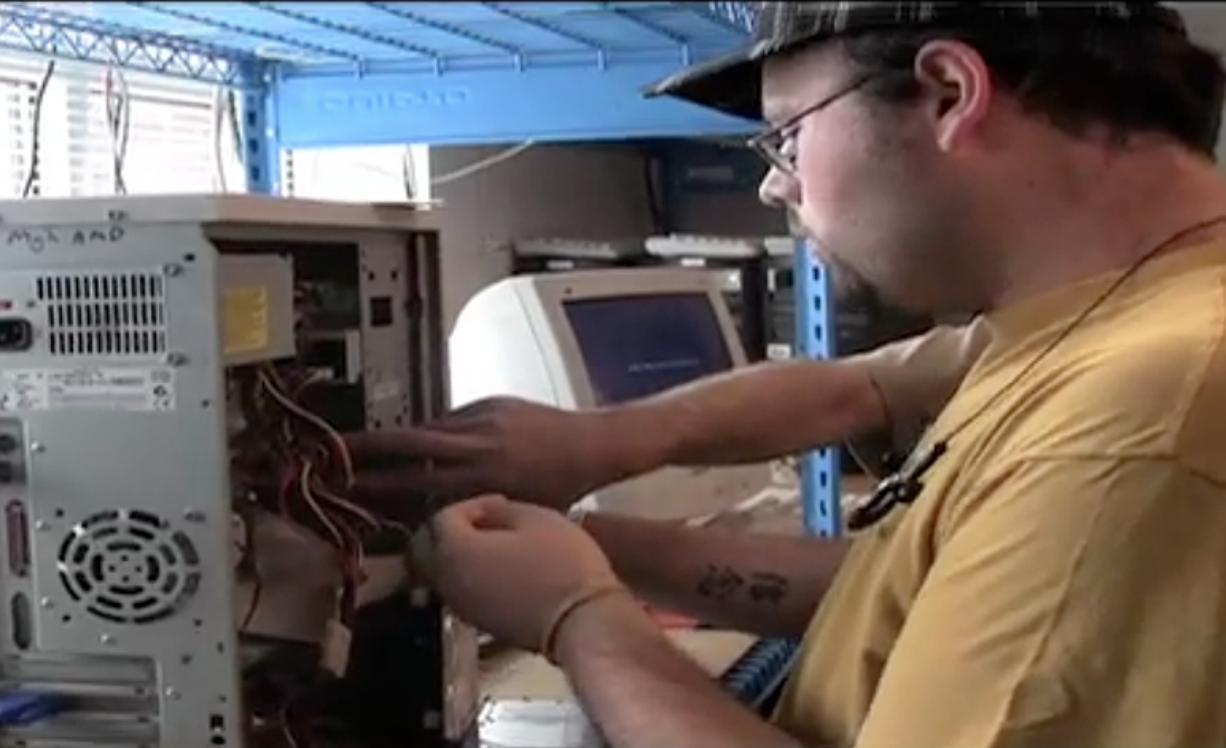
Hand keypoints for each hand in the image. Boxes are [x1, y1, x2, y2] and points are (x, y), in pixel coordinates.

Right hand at [345, 397, 635, 512]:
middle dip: (370, 446)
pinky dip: (437, 430)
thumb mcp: (514, 509)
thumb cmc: (562, 488)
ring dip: (399, 438)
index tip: (349, 484)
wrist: (594, 445)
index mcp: (481, 477)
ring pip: (429, 427)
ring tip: (369, 445)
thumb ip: (472, 507)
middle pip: (410, 442)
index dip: (379, 481)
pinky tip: (424, 440)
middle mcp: (478, 445)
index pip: (417, 478)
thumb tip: (433, 513)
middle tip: (336, 449)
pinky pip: (453, 418)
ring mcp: (483, 418)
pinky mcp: (491, 403)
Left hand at [413, 495, 627, 653]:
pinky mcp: (479, 623)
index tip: (498, 503)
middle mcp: (449, 582)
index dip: (470, 505)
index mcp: (456, 551)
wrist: (581, 621)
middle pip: (427, 548)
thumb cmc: (562, 565)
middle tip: (484, 520)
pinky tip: (501, 567)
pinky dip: (470, 574)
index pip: (443, 518)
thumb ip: (499, 510)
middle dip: (451, 529)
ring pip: (442, 571)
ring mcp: (462, 606)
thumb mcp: (536, 518)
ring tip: (495, 542)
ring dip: (460, 553)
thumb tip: (486, 513)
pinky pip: (461, 591)